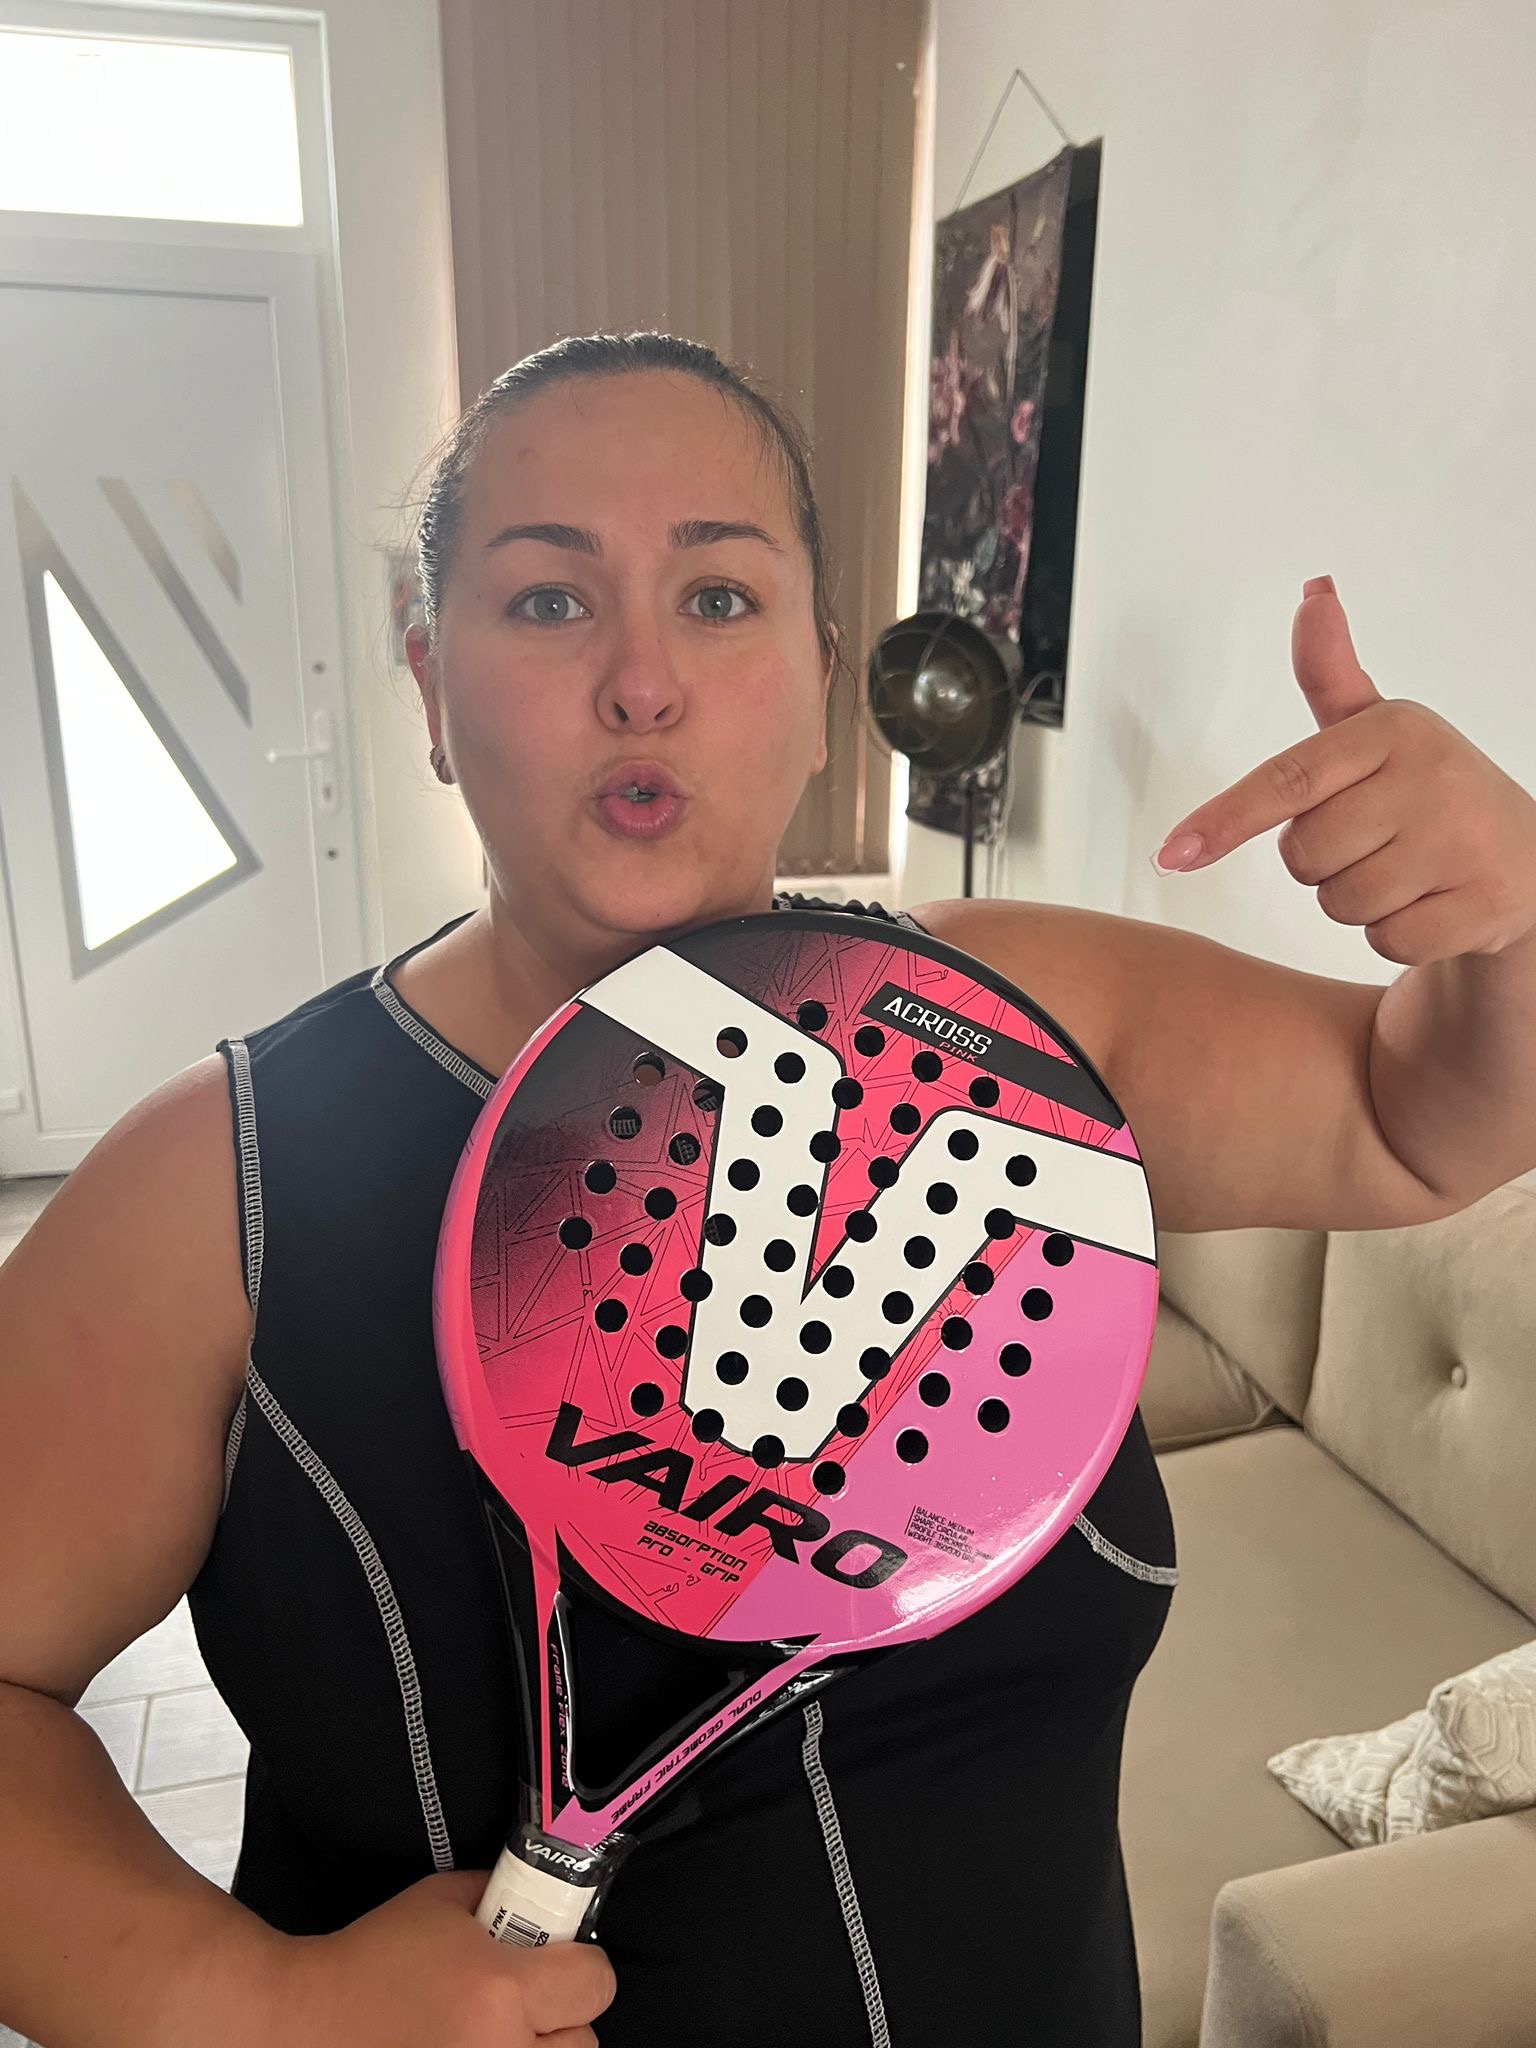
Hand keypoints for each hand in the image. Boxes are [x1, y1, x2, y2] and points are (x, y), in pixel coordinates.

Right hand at [223, 1870, 615, 2046]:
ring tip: (498, 2037)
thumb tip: (543, 1901)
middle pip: (584, 2043)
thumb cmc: (370, 1957)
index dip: (581, 1968)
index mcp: (500, 1990)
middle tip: (527, 2008)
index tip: (561, 1965)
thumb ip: (499, 1896)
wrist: (303, 2021)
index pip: (596, 1984)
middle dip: (561, 2021)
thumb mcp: (441, 1901)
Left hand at [1151, 576, 1535, 962]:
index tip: (1173, 853)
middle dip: (1320, 862)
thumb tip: (1313, 595)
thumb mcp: (1379, 730)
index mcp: (1394, 731)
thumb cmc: (1430, 792)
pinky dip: (1395, 933)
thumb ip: (1331, 675)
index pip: (1288, 779)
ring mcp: (1459, 844)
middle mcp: (1430, 780)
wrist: (1528, 858)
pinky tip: (1431, 902)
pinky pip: (1385, 939)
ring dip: (1357, 900)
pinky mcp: (1481, 904)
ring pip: (1340, 903)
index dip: (1226, 819)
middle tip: (1374, 839)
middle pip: (1303, 856)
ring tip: (1406, 869)